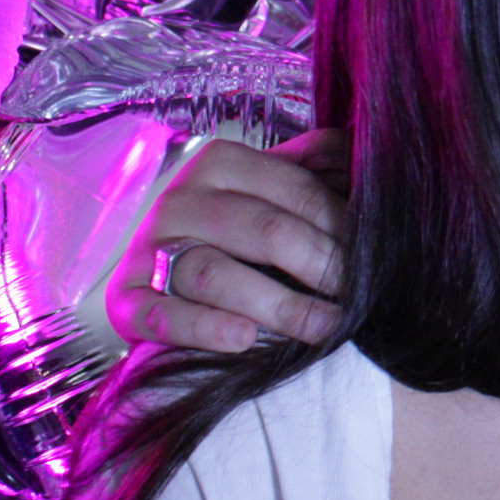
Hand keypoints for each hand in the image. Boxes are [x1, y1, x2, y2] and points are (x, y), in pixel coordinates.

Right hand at [107, 129, 352, 352]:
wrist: (158, 270)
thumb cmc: (236, 230)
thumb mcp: (273, 190)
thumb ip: (318, 170)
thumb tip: (370, 160)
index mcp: (221, 162)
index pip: (297, 191)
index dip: (342, 226)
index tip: (375, 257)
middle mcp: (179, 198)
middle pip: (263, 230)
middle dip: (319, 266)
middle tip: (358, 297)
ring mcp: (146, 248)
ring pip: (216, 273)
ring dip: (277, 305)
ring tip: (323, 327)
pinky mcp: (123, 299)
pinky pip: (163, 314)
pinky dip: (204, 328)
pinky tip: (245, 340)